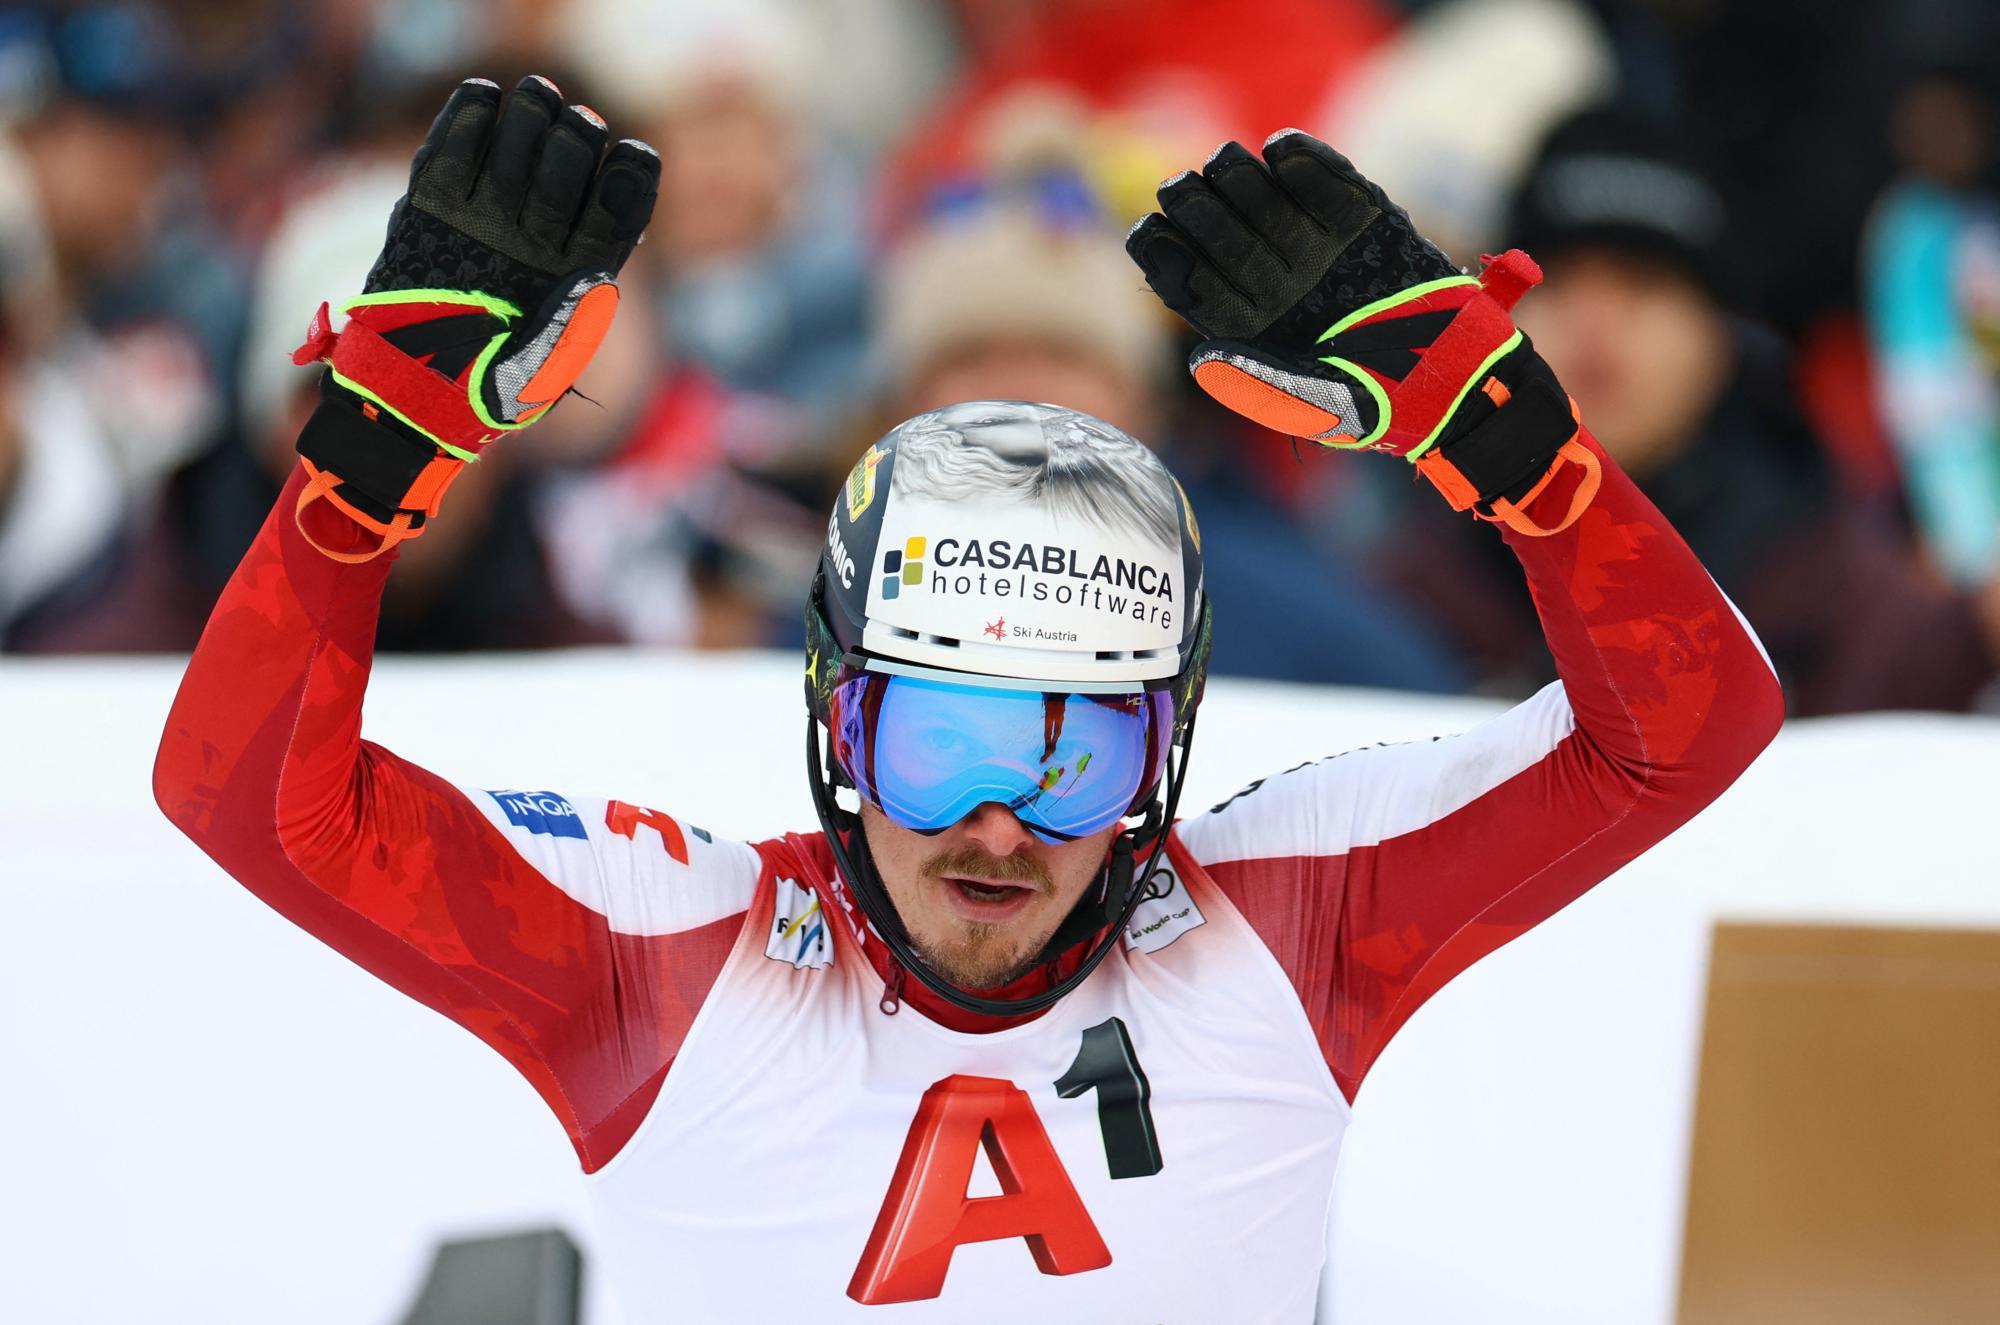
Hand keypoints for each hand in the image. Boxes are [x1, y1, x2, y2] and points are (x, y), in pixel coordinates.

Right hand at [290, 75, 658, 559]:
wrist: (403, 398)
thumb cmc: (477, 399)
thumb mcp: (530, 377)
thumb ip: (563, 330)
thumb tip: (596, 281)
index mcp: (576, 271)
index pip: (617, 213)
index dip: (629, 181)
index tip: (634, 157)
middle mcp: (537, 237)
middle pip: (569, 170)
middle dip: (576, 140)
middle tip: (576, 121)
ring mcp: (486, 218)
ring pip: (518, 151)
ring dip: (531, 119)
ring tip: (536, 98)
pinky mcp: (432, 208)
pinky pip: (451, 154)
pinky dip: (465, 120)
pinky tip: (483, 94)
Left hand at [1127, 131, 1595, 534]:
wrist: (1461, 379)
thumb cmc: (1383, 406)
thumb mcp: (1316, 405)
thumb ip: (1259, 382)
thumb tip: (1198, 354)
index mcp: (1248, 325)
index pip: (1188, 281)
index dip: (1163, 252)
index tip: (1150, 232)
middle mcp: (1275, 280)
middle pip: (1219, 231)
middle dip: (1196, 204)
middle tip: (1184, 186)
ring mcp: (1318, 247)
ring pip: (1264, 198)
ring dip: (1240, 175)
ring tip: (1231, 163)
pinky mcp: (1366, 220)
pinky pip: (1329, 182)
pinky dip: (1306, 161)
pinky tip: (1282, 149)